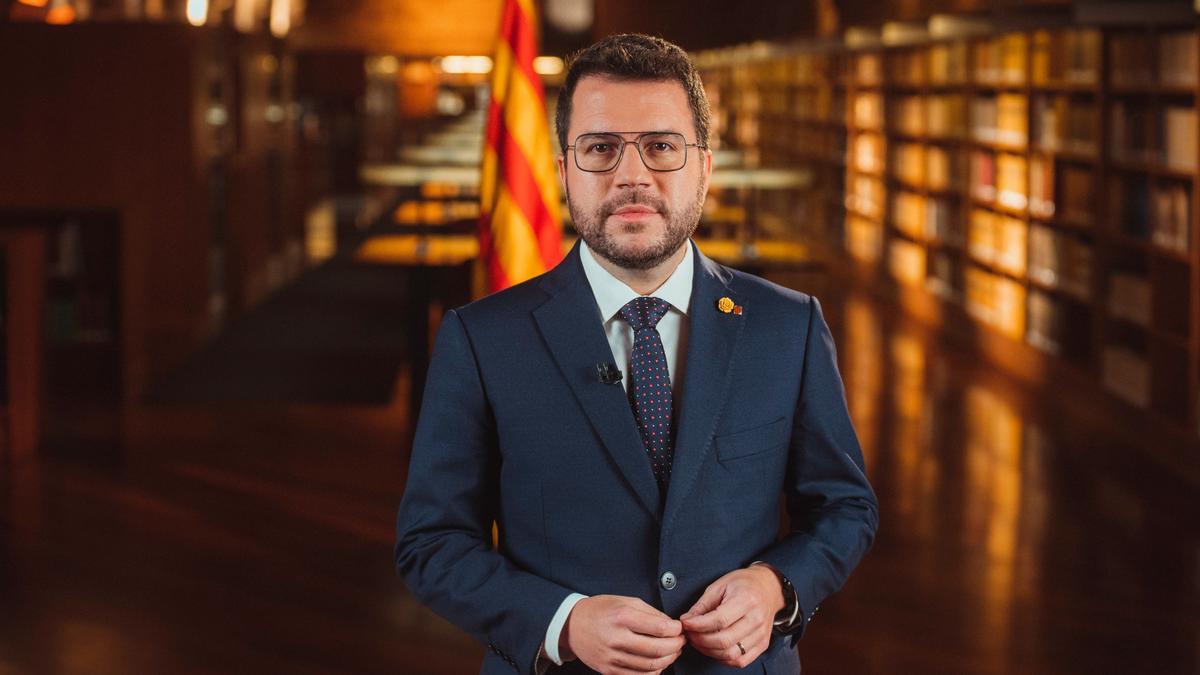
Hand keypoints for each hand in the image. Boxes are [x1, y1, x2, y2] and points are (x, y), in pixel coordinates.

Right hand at [561, 595, 685, 674]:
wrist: (572, 626)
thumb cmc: (600, 610)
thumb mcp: (625, 601)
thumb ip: (650, 612)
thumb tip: (671, 625)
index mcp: (622, 617)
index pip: (660, 628)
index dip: (676, 630)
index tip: (679, 628)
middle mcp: (617, 639)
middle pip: (658, 650)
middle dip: (676, 646)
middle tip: (680, 641)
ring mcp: (612, 658)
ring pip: (651, 666)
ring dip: (668, 660)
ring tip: (672, 652)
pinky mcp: (609, 671)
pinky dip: (653, 673)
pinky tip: (658, 664)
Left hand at [678, 566, 784, 667]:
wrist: (768, 588)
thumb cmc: (743, 584)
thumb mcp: (720, 586)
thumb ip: (702, 604)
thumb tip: (687, 620)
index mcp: (746, 599)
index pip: (719, 620)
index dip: (698, 625)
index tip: (686, 623)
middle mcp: (756, 619)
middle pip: (724, 640)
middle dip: (700, 640)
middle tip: (690, 633)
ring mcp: (761, 634)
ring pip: (731, 654)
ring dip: (709, 651)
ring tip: (699, 640)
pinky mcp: (762, 645)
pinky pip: (740, 661)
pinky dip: (723, 658)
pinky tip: (714, 648)